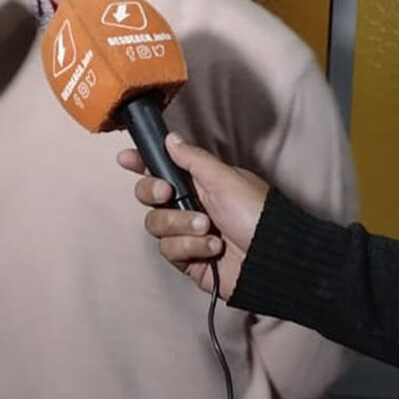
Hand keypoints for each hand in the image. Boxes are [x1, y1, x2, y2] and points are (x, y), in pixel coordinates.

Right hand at [116, 133, 268, 298]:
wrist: (272, 259)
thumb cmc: (257, 215)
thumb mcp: (226, 179)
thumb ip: (194, 159)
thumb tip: (171, 139)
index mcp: (199, 181)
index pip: (162, 167)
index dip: (141, 163)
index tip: (126, 159)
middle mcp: (189, 204)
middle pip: (148, 195)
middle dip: (153, 192)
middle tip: (168, 194)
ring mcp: (186, 233)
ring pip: (156, 224)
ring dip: (181, 225)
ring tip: (207, 228)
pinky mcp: (187, 259)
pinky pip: (168, 249)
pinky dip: (190, 247)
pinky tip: (212, 248)